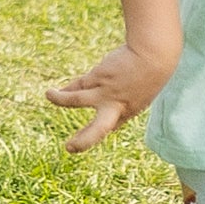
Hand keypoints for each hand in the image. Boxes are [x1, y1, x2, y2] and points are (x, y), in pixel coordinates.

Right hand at [45, 40, 178, 152]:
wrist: (155, 54)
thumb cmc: (154, 66)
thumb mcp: (145, 84)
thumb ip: (128, 91)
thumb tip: (106, 91)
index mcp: (130, 109)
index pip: (114, 122)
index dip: (106, 123)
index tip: (96, 126)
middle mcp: (116, 106)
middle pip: (98, 129)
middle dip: (83, 141)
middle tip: (69, 148)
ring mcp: (105, 92)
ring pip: (76, 100)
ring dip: (60, 100)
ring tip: (49, 96)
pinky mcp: (97, 78)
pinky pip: (77, 85)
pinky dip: (65, 89)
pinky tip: (53, 92)